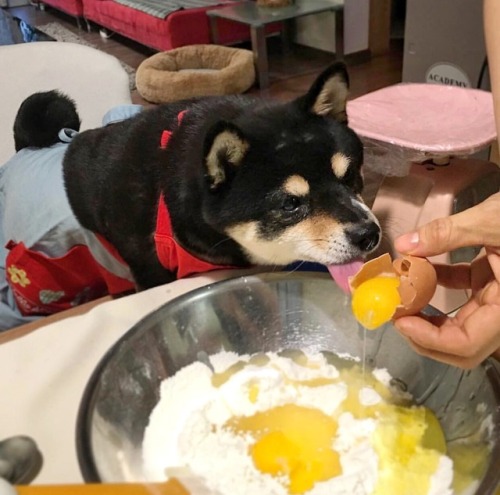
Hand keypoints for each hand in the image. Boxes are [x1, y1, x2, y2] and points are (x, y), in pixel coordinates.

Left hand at [392, 193, 499, 368]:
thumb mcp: (494, 221)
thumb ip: (448, 233)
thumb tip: (403, 246)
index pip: (467, 344)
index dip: (428, 339)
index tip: (399, 320)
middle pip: (459, 343)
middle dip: (422, 333)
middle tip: (394, 312)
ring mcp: (499, 297)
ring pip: (458, 322)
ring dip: (425, 310)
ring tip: (398, 293)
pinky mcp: (493, 280)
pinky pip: (461, 292)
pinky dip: (436, 284)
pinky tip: (417, 267)